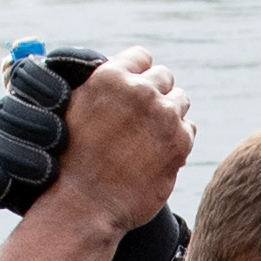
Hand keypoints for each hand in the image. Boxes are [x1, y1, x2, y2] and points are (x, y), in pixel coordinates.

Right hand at [57, 49, 194, 226]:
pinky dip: (178, 139)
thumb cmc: (72, 162)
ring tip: (149, 138)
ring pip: (180, 101)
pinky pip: (189, 129)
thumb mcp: (75, 110)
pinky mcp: (180, 141)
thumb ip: (100, 88)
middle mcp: (140, 90)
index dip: (138, 74)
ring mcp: (163, 115)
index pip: (141, 57)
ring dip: (169, 115)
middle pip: (164, 76)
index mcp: (110, 77)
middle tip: (142, 119)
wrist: (83, 204)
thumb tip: (123, 76)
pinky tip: (157, 154)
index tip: (134, 92)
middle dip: (155, 94)